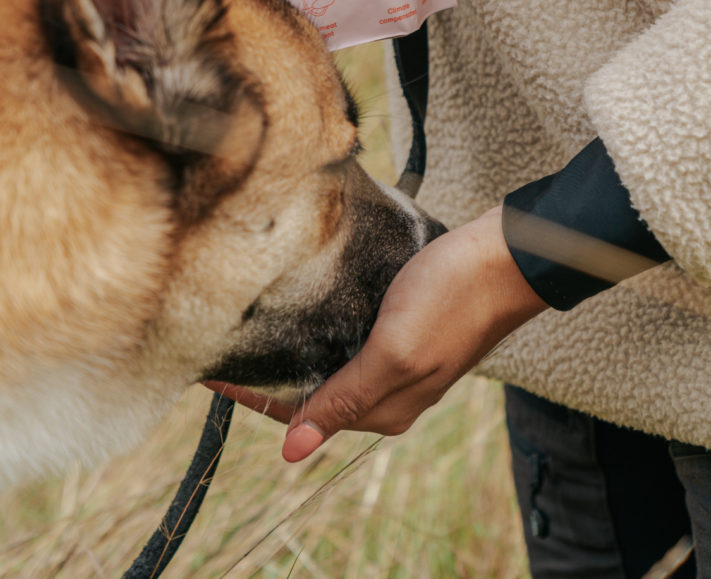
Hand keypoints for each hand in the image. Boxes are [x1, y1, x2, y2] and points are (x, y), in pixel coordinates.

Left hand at [205, 206, 547, 461]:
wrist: (505, 256)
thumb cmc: (452, 300)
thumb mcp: (394, 352)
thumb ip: (344, 398)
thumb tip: (292, 454)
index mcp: (383, 407)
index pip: (298, 411)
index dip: (250, 394)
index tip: (205, 372)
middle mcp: (387, 389)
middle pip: (310, 388)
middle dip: (264, 371)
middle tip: (217, 342)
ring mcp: (396, 357)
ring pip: (327, 361)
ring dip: (289, 347)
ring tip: (246, 324)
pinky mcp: (402, 325)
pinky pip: (348, 336)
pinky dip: (318, 326)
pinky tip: (298, 306)